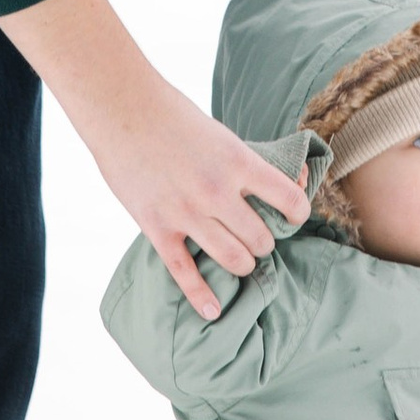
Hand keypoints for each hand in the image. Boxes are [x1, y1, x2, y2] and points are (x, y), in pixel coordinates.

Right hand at [0, 0, 309, 318]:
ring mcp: (187, 213)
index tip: (292, 216)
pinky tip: (213, 311)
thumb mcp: (220, 134)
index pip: (289, 200)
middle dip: (263, 243)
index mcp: (239, 162)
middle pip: (261, 239)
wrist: (122, 108)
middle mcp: (218, 192)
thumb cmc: (172, 115)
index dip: (297, 213)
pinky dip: (202, 297)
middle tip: (256, 238)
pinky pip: (185, 273)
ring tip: (239, 259)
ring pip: (234, 260)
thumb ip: (244, 165)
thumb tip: (279, 182)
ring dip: (242, 264)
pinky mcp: (158, 228)